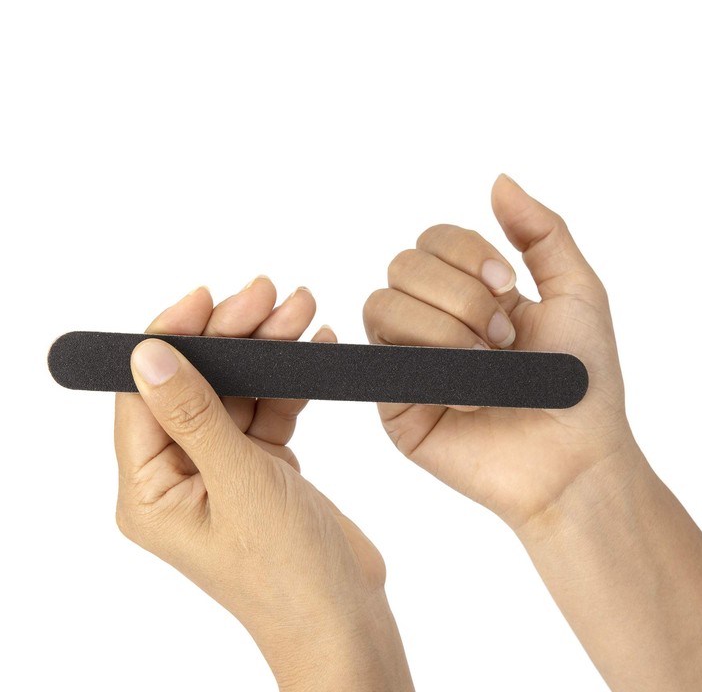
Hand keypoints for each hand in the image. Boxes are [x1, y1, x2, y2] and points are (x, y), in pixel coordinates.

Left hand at [114, 279, 412, 689]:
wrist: (346, 619)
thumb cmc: (288, 574)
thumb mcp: (239, 484)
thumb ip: (195, 415)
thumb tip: (147, 354)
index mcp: (151, 490)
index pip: (144, 394)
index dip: (172, 337)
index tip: (208, 297)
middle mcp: (181, 476)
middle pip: (196, 382)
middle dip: (232, 334)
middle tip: (269, 293)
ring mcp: (224, 470)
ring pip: (238, 389)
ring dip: (269, 349)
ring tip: (303, 309)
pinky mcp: (262, 468)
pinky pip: (269, 408)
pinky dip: (292, 380)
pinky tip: (316, 348)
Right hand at [363, 174, 636, 533]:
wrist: (576, 459)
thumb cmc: (582, 383)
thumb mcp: (577, 291)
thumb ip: (542, 232)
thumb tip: (498, 181)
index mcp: (470, 292)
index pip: (434, 239)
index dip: (467, 252)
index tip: (510, 287)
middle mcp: (433, 320)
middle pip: (404, 263)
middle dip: (460, 293)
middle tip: (504, 336)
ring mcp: (409, 359)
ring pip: (382, 301)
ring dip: (444, 325)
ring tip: (488, 362)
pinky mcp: (394, 400)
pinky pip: (381, 353)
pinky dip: (430, 360)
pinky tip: (471, 391)